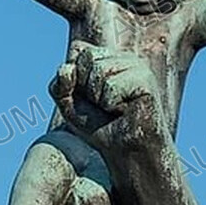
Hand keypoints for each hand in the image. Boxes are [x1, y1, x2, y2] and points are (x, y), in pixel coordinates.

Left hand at [49, 41, 167, 154]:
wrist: (126, 151)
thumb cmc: (98, 126)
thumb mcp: (69, 104)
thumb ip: (59, 84)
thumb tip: (67, 67)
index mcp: (110, 58)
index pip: (79, 53)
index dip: (76, 81)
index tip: (91, 99)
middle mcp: (126, 58)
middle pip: (88, 58)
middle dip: (87, 88)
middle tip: (104, 106)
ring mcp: (139, 67)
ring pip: (99, 70)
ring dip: (99, 98)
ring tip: (116, 109)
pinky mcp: (146, 80)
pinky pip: (111, 86)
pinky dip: (110, 104)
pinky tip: (125, 111)